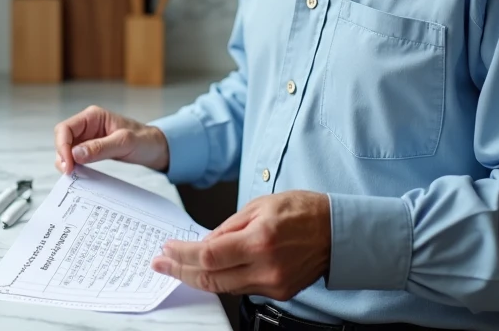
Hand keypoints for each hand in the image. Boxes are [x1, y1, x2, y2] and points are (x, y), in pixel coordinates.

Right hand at [53, 105, 169, 173]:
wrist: (156, 147)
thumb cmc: (145, 139)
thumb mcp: (125, 142)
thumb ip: (100, 147)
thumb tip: (76, 154)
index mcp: (93, 116)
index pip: (65, 129)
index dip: (62, 146)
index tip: (68, 164)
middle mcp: (88, 125)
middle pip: (63, 139)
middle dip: (62, 156)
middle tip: (69, 173)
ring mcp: (89, 137)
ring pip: (67, 149)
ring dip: (67, 162)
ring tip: (74, 175)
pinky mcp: (92, 149)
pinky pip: (77, 157)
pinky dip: (75, 166)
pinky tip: (80, 174)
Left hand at [150, 190, 329, 300]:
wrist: (337, 232)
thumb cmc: (303, 211)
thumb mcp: (260, 205)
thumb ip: (228, 226)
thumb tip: (204, 242)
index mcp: (260, 240)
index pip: (208, 256)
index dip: (182, 256)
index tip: (166, 250)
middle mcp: (266, 267)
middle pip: (211, 278)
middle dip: (180, 271)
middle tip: (161, 264)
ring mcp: (273, 284)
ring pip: (224, 287)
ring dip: (198, 277)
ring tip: (178, 266)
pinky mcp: (279, 293)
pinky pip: (241, 289)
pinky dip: (222, 279)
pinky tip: (209, 270)